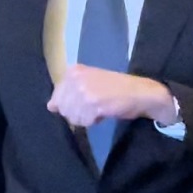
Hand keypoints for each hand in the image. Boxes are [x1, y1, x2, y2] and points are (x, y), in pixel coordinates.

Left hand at [47, 65, 175, 126]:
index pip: (57, 97)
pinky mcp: (93, 103)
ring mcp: (84, 90)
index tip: (88, 100)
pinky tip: (104, 112)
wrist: (141, 92)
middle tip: (95, 105)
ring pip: (72, 116)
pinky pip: (84, 121)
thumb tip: (50, 107)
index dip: (72, 104)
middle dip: (78, 112)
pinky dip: (94, 121)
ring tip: (100, 108)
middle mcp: (76, 78)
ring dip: (86, 117)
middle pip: (63, 108)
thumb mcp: (89, 84)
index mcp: (73, 71)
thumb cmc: (117, 88)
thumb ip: (68, 93)